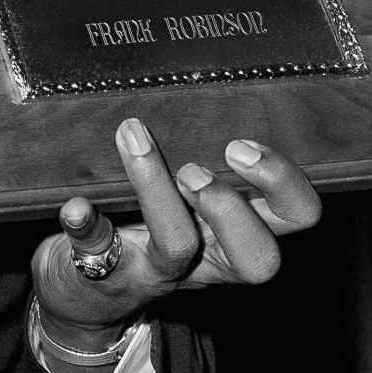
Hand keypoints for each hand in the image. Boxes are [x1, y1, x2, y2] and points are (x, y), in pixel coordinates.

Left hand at [31, 117, 320, 349]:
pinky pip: (95, 252)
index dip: (285, 185)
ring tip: (137, 142)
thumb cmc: (150, 222)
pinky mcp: (104, 272)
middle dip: (233, 208)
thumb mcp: (189, 195)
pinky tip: (75, 205)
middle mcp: (208, 258)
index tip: (242, 144)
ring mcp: (156, 269)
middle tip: (197, 167)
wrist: (88, 297)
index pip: (296, 216)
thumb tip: (198, 76)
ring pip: (178, 246)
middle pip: (259, 259)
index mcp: (238, 230)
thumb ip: (201, 149)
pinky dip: (86, 224)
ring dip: (159, 191)